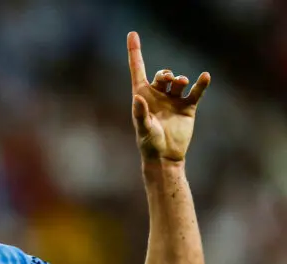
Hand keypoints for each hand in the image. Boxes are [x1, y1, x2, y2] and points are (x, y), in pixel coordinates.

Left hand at [126, 31, 210, 161]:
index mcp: (142, 96)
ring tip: (182, 83)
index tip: (132, 34)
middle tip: (169, 80)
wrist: (166, 156)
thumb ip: (140, 115)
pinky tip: (204, 77)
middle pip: (162, 74)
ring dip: (181, 80)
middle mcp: (157, 95)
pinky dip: (201, 84)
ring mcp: (173, 100)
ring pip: (178, 81)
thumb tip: (138, 99)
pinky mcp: (188, 106)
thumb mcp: (143, 130)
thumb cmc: (149, 144)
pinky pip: (196, 92)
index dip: (134, 52)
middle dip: (165, 74)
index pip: (137, 69)